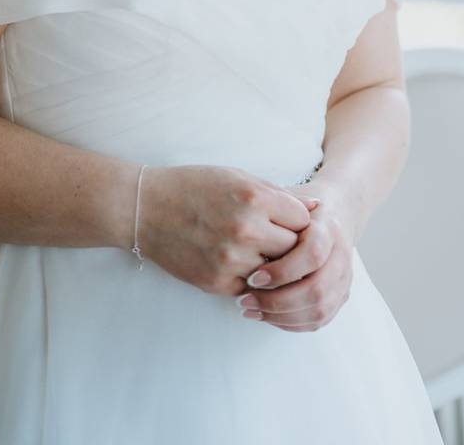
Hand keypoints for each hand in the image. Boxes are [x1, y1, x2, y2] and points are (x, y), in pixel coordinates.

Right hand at [135, 165, 320, 295]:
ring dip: (272, 265)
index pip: (304, 219)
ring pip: (277, 273)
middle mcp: (246, 230)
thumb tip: (318, 207)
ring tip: (256, 250)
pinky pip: (252, 287)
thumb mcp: (238, 178)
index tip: (287, 219)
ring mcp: (231, 260)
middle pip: (296, 248)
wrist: (145, 209)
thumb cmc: (193, 187)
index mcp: (254, 198)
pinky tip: (237, 261)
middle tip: (276, 238)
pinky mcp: (217, 282)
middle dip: (290, 244)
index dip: (298, 220)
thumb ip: (279, 194)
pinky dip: (251, 278)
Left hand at [234, 180, 360, 331]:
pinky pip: (318, 319)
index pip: (312, 254)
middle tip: (245, 300)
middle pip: (317, 288)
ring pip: (319, 308)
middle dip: (278, 300)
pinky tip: (266, 316)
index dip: (282, 271)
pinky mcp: (340, 295)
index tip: (252, 277)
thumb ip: (269, 214)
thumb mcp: (285, 200)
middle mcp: (341, 254)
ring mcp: (343, 277)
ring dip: (282, 315)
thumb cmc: (301, 208)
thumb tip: (241, 233)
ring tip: (250, 309)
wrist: (336, 211)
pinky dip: (291, 322)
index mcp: (328, 229)